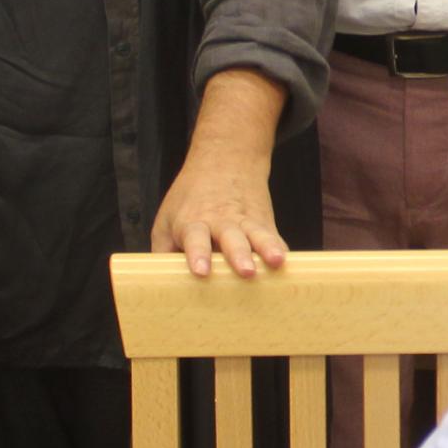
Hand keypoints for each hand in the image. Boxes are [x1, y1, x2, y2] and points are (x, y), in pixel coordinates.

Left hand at [151, 150, 289, 278]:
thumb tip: (160, 286)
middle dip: (238, 255)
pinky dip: (280, 249)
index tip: (201, 271)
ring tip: (275, 261)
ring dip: (266, 248)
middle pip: (231, 239)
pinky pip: (274, 238)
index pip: (195, 238)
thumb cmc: (191, 199)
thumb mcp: (166, 220)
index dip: (198, 254)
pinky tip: (287, 261)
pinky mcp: (264, 223)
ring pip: (257, 235)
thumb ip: (162, 252)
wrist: (225, 160)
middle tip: (245, 271)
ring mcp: (246, 221)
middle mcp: (221, 222)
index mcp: (194, 222)